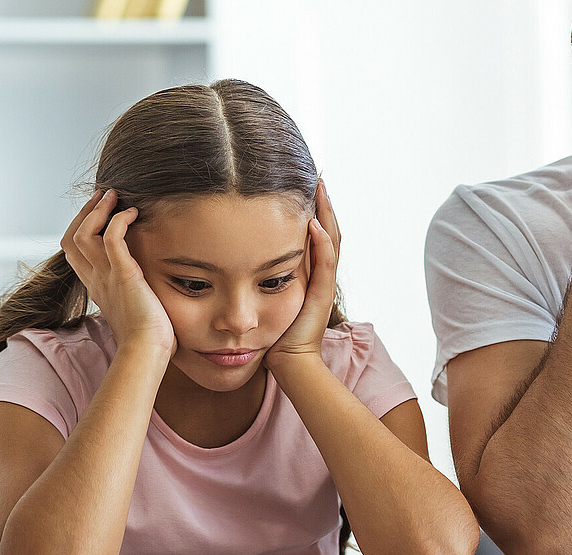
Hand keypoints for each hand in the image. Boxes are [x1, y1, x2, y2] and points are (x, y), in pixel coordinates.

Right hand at [60, 189, 175, 355]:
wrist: (147, 353)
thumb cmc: (148, 338)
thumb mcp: (133, 309)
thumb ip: (131, 294)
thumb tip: (144, 287)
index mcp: (96, 287)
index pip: (73, 251)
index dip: (81, 227)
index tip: (99, 212)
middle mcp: (95, 280)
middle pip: (71, 238)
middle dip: (86, 213)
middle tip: (104, 196)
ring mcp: (106, 277)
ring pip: (84, 234)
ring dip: (99, 211)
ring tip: (115, 197)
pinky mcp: (124, 275)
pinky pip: (110, 238)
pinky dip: (118, 220)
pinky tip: (133, 213)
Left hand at [264, 181, 339, 368]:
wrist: (289, 360)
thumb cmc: (273, 332)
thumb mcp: (267, 293)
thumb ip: (262, 272)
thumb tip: (239, 250)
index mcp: (311, 271)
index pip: (317, 232)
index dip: (314, 208)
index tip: (306, 184)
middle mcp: (322, 273)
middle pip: (329, 230)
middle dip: (323, 203)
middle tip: (318, 176)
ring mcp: (324, 283)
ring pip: (331, 241)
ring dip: (326, 214)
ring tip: (320, 189)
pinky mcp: (321, 295)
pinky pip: (325, 264)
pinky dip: (321, 243)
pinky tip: (313, 224)